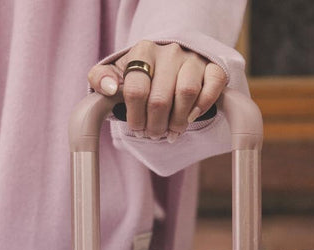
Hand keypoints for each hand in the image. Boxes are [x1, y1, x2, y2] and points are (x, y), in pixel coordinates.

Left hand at [88, 40, 226, 141]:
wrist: (169, 64)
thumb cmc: (141, 75)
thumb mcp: (116, 75)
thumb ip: (100, 79)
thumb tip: (109, 88)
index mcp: (143, 51)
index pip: (136, 90)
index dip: (135, 117)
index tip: (136, 128)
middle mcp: (169, 51)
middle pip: (160, 98)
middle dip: (155, 126)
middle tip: (153, 134)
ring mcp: (192, 59)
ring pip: (187, 93)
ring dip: (177, 121)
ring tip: (171, 132)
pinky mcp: (212, 67)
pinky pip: (213, 85)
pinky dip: (203, 105)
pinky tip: (191, 118)